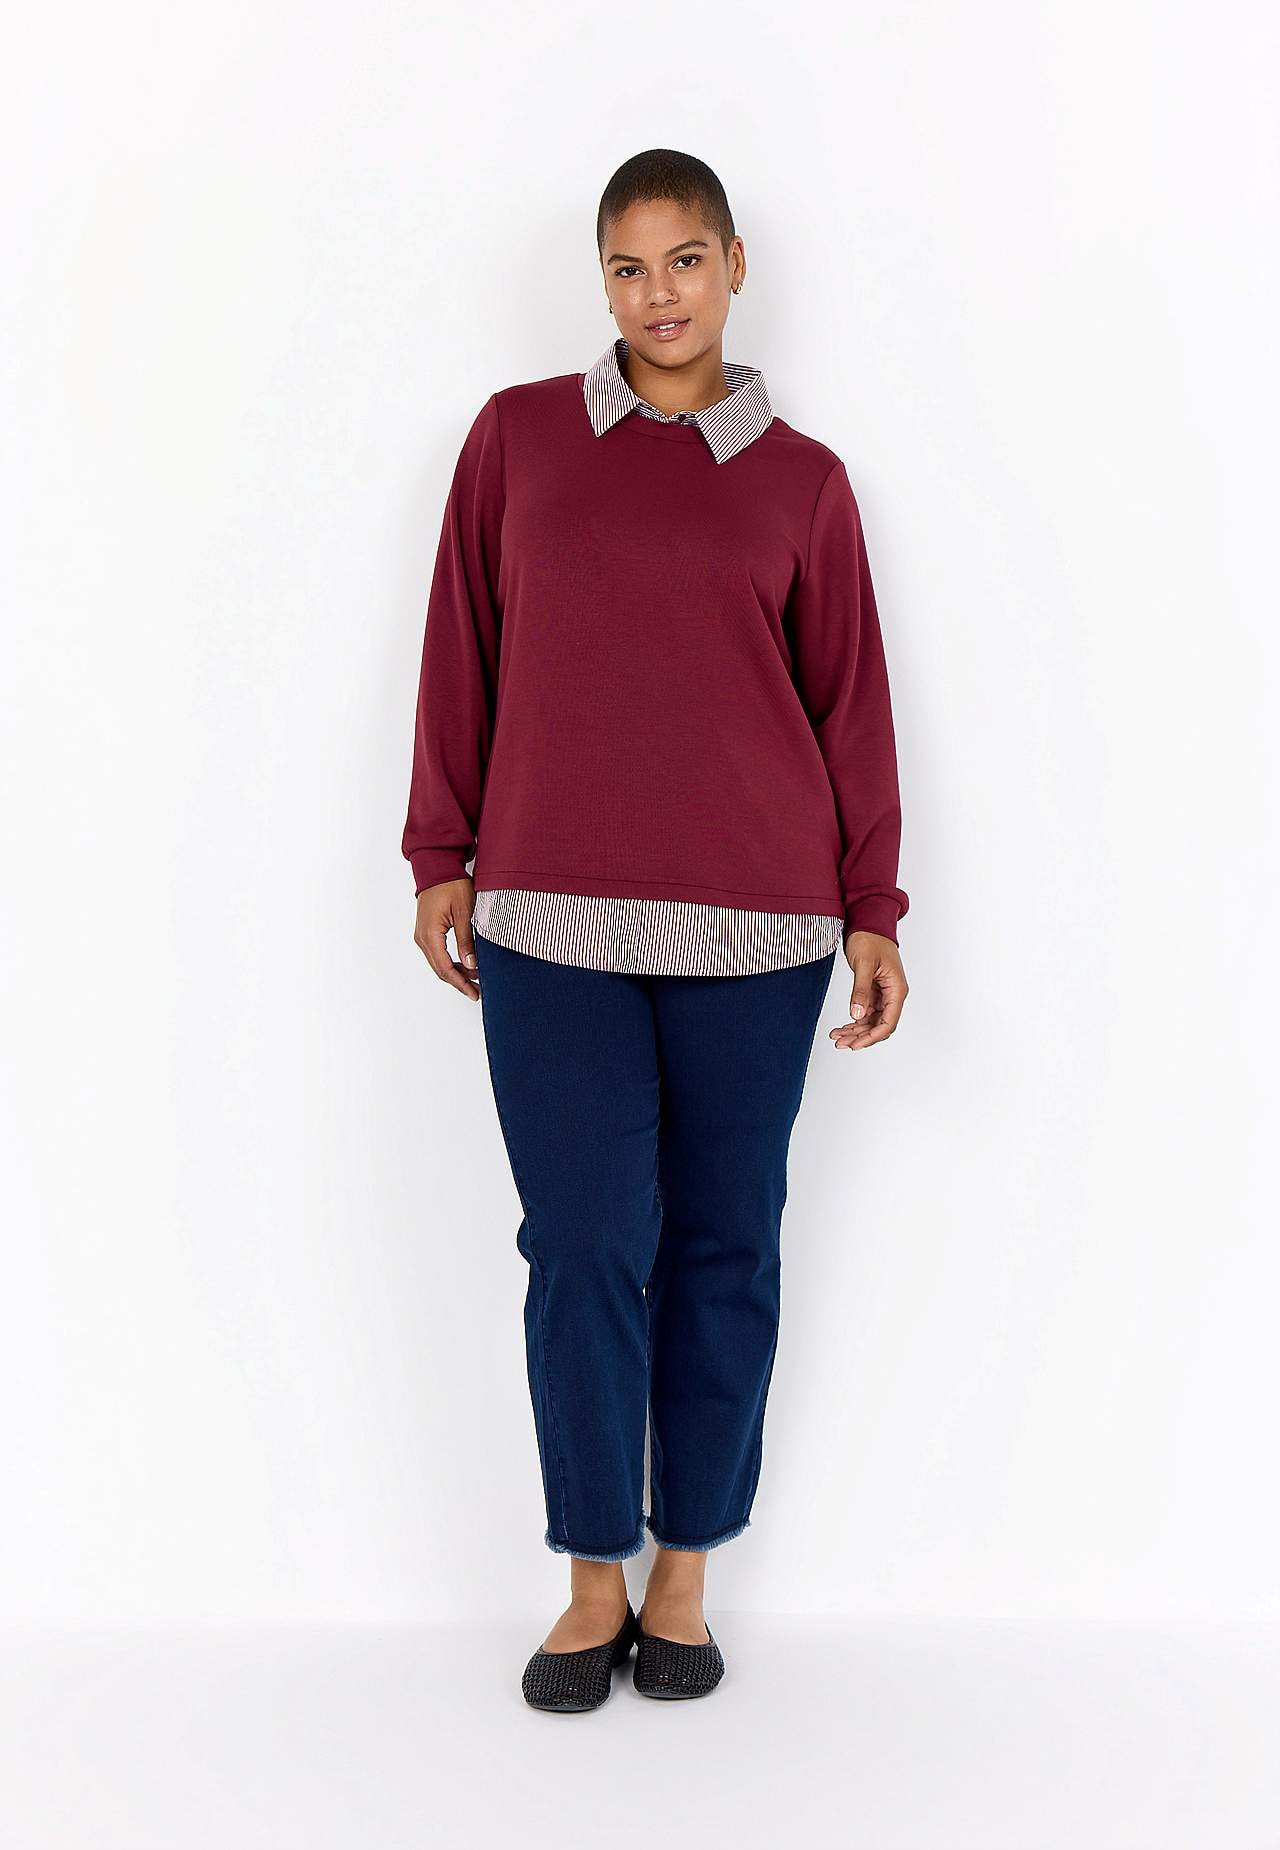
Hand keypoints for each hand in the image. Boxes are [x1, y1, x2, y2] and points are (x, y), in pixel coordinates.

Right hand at [414, 876, 479, 999]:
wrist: (438, 867)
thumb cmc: (451, 885)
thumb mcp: (465, 913)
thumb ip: (467, 941)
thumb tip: (472, 966)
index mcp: (430, 935)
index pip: (445, 968)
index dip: (461, 983)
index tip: (474, 993)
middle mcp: (422, 938)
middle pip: (440, 969)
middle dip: (459, 982)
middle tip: (477, 992)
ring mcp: (423, 935)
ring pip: (439, 963)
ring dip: (456, 973)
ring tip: (475, 980)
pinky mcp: (427, 931)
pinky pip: (438, 953)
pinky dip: (451, 962)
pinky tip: (466, 965)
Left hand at [830, 930, 907, 1051]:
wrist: (868, 922)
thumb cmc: (870, 938)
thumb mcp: (863, 964)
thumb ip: (861, 990)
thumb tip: (857, 1015)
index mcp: (896, 989)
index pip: (888, 1022)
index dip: (872, 1037)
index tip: (855, 1044)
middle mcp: (893, 994)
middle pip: (879, 1026)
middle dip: (860, 1037)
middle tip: (840, 1043)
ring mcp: (883, 994)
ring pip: (871, 1021)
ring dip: (855, 1031)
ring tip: (836, 1036)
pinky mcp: (874, 991)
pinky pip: (866, 1012)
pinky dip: (854, 1020)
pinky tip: (842, 1026)